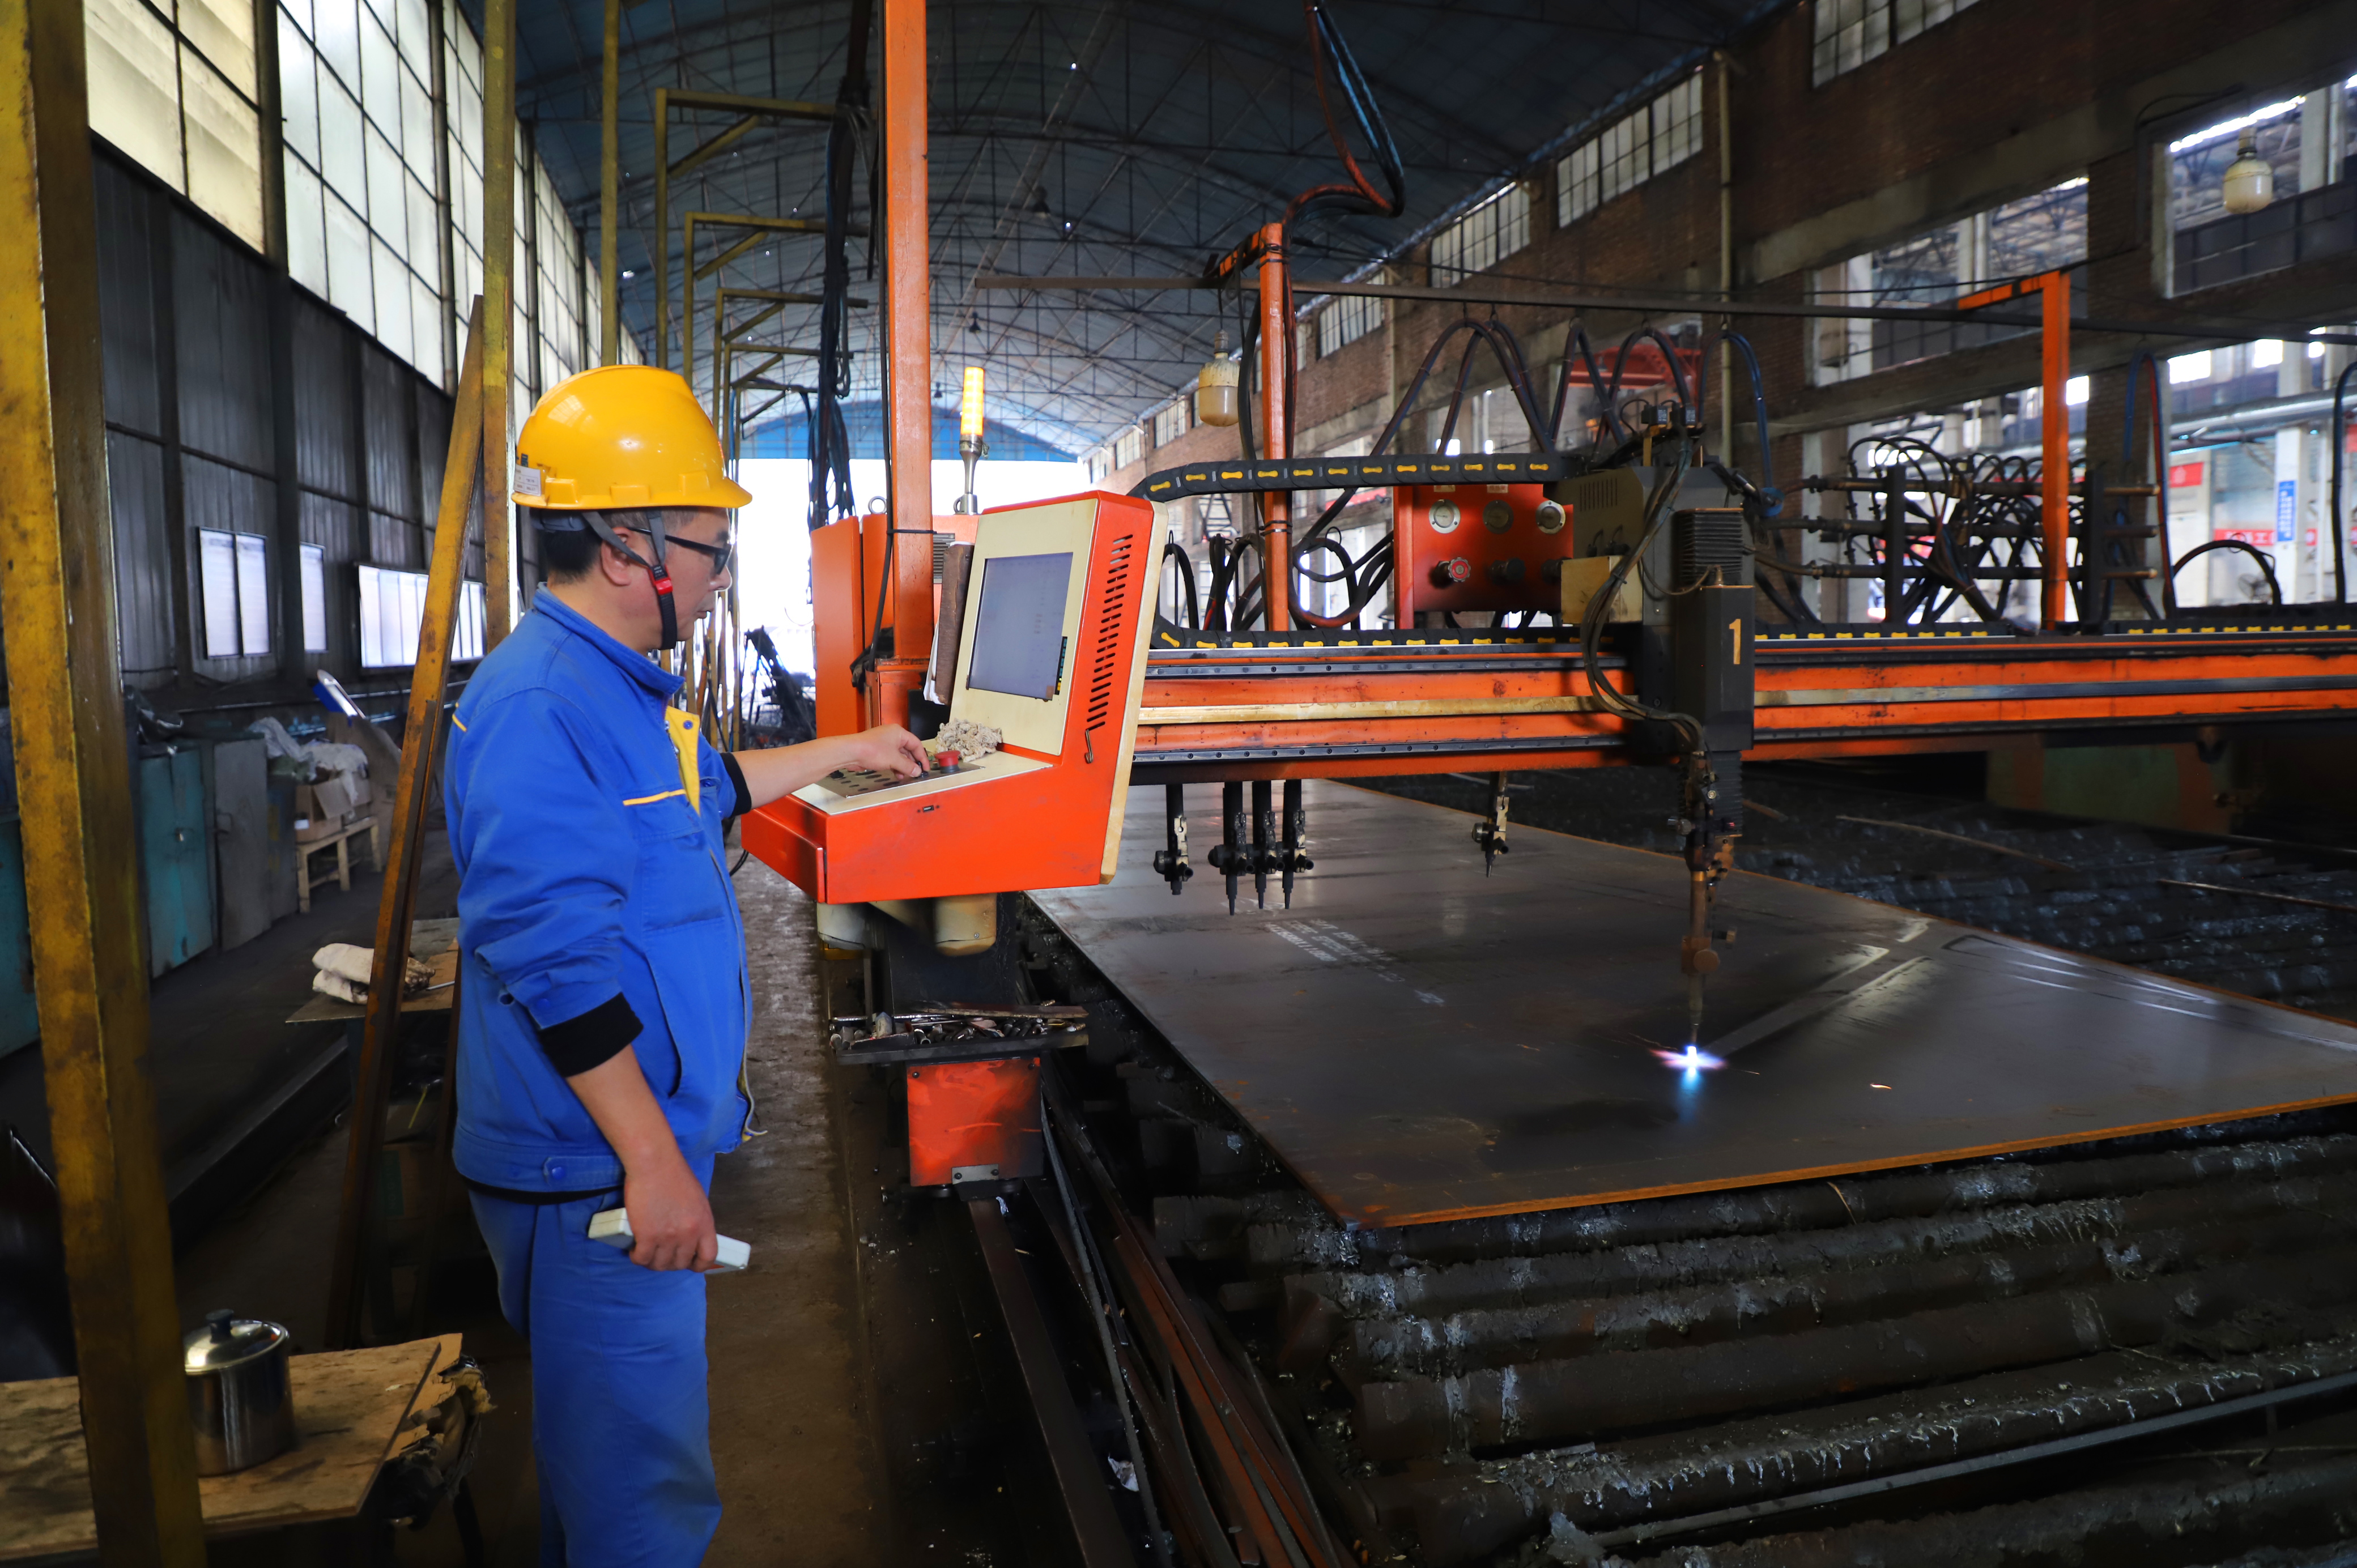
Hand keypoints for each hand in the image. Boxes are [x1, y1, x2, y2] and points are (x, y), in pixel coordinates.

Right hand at [620, 1151, 718, 1271]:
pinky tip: (635, 1251)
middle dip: (670, 1263)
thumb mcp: (697, 1200)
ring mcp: (667, 1236)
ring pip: (659, 1264)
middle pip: (680, 1263)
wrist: (655, 1163)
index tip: (689, 1264)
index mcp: (705, 1224)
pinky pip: (642, 1258)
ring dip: (652, 1262)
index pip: (708, 1256)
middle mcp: (688, 1234)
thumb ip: (696, 1221)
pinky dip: (637, 1257)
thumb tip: (689, 1236)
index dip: (699, 1265)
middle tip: (661, 1255)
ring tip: (646, 1253)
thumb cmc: (674, 1175)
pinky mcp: (646, 1236)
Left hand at [845, 724, 928, 778]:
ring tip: (904, 776)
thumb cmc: (871, 750)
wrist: (851, 752)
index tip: (925, 767)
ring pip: (899, 755)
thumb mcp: (894, 760)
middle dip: (911, 763)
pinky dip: (895, 766)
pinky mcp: (877, 751)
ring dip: (903, 766)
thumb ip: (908, 766)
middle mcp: (892, 736)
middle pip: (908, 750)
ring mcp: (884, 743)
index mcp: (899, 733)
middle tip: (916, 773)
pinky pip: (890, 758)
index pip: (916, 744)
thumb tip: (917, 771)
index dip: (922, 757)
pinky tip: (896, 774)